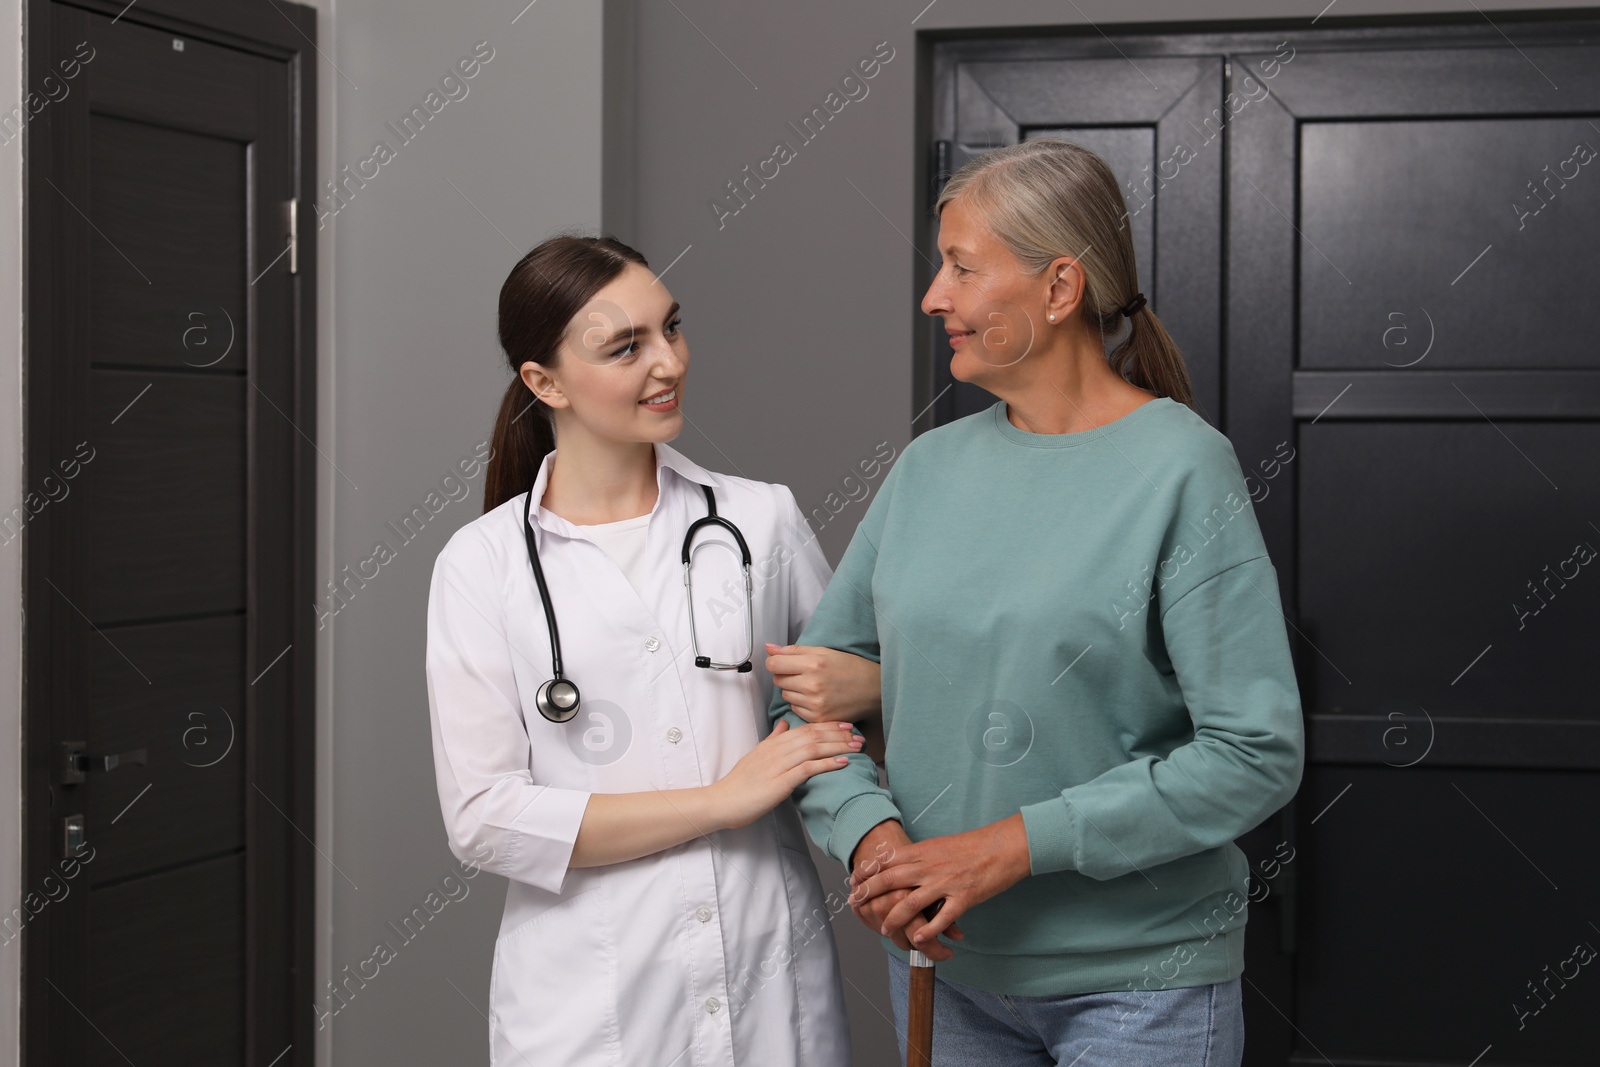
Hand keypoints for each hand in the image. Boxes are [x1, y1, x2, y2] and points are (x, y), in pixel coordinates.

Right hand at [710, 719, 862, 830]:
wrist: (722, 801)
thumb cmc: (739, 784)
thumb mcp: (756, 755)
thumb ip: (773, 740)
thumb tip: (784, 724)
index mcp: (772, 744)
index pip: (805, 728)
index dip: (827, 725)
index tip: (845, 725)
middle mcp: (776, 750)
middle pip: (812, 735)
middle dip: (838, 734)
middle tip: (858, 734)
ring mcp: (777, 765)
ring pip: (813, 748)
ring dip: (838, 746)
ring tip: (857, 747)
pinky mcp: (779, 782)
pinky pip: (807, 769)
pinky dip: (827, 763)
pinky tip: (843, 763)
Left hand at [765, 643, 881, 723]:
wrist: (874, 691)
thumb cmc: (850, 668)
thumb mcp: (824, 652)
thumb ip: (793, 651)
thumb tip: (769, 648)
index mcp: (813, 664)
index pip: (774, 664)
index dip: (775, 662)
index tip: (781, 662)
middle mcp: (812, 685)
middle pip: (778, 680)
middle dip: (786, 676)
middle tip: (804, 674)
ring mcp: (815, 704)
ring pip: (785, 696)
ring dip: (793, 690)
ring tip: (813, 686)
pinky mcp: (817, 718)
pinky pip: (795, 709)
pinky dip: (802, 704)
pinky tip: (817, 698)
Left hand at [849, 814, 1031, 947]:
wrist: (1005, 845)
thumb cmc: (975, 845)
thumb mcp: (941, 844)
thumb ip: (921, 856)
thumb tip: (901, 865)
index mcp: (924, 851)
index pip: (887, 861)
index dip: (867, 872)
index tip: (854, 880)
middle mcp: (930, 866)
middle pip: (890, 880)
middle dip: (869, 893)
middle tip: (854, 903)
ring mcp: (946, 883)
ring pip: (910, 903)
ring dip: (893, 918)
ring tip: (884, 929)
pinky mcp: (964, 898)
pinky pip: (941, 918)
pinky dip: (928, 931)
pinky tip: (918, 939)